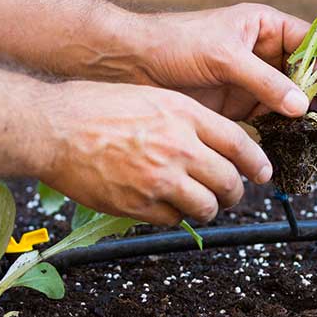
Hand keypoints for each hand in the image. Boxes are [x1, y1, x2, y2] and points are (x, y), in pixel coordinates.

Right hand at [37, 80, 272, 224]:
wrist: (54, 128)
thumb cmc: (97, 107)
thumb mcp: (152, 96)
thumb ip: (187, 119)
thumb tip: (215, 143)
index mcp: (184, 114)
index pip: (239, 144)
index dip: (256, 162)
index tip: (262, 172)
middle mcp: (178, 147)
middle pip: (229, 181)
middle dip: (234, 192)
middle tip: (230, 193)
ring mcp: (160, 178)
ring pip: (206, 206)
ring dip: (208, 209)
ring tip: (201, 205)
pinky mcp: (139, 204)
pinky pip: (174, 220)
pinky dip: (175, 217)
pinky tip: (165, 206)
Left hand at [127, 3, 316, 120]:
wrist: (132, 64)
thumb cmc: (176, 43)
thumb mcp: (224, 57)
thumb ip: (264, 82)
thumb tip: (302, 105)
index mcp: (264, 26)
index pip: (310, 42)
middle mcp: (264, 52)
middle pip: (307, 73)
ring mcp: (252, 80)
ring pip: (291, 99)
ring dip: (302, 117)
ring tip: (310, 136)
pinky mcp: (239, 105)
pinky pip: (269, 119)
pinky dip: (280, 132)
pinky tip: (286, 144)